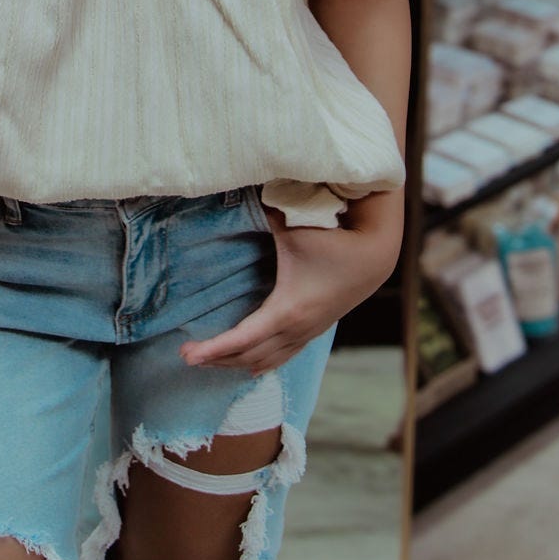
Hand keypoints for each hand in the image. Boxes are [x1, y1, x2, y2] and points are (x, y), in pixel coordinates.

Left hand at [179, 200, 402, 374]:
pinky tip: (246, 367)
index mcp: (286, 309)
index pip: (241, 339)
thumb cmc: (332, 241)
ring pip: (264, 361)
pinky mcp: (312, 331)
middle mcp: (294, 329)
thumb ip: (262, 214)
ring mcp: (305, 334)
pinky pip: (280, 358)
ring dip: (234, 364)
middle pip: (247, 356)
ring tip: (207, 360)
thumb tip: (234, 192)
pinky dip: (259, 364)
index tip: (187, 354)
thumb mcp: (292, 228)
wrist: (373, 257)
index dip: (212, 349)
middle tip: (185, 356)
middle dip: (215, 358)